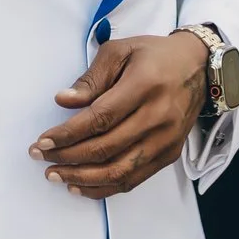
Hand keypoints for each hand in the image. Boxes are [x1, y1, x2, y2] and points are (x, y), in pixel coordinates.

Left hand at [29, 30, 208, 198]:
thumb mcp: (120, 51)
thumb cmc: (154, 55)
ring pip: (119, 171)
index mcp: (145, 85)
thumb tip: (63, 101)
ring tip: (55, 175)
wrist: (198, 67)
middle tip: (40, 157)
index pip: (100, 118)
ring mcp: (166, 140)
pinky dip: (105, 187)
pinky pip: (133, 180)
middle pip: (106, 148)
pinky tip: (81, 185)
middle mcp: (158, 117)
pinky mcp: (169, 155)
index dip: (68, 133)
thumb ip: (91, 78)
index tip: (42, 141)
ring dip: (82, 178)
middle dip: (67, 157)